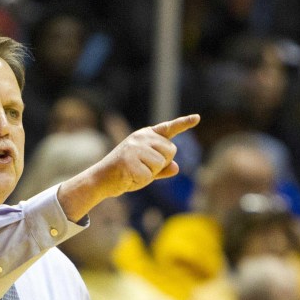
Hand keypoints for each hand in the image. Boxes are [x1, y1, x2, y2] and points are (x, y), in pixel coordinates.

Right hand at [58, 114, 199, 221]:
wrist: (102, 179)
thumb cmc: (126, 173)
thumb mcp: (147, 170)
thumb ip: (162, 168)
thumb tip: (176, 167)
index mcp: (146, 135)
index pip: (168, 128)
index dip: (184, 123)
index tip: (197, 118)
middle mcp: (141, 137)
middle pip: (171, 150)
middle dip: (162, 163)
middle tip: (143, 167)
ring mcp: (135, 147)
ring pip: (161, 162)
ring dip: (152, 173)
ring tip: (135, 171)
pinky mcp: (129, 160)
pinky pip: (149, 175)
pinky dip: (141, 181)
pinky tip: (130, 176)